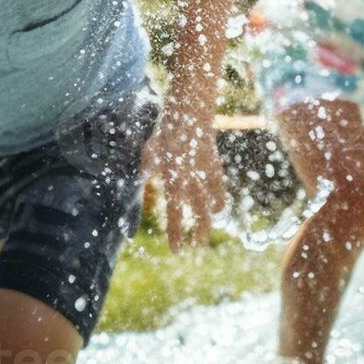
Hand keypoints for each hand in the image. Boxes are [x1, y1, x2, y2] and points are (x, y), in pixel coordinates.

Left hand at [140, 112, 227, 251]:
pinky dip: (219, 198)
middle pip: (198, 213)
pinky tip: (218, 207)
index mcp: (174, 179)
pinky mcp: (214, 164)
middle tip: (198, 245)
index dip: (176, 232)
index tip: (176, 249)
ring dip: (210, 218)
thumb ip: (148, 165)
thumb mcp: (150, 149)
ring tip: (208, 229)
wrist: (190, 113)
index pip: (175, 213)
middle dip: (199, 231)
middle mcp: (192, 180)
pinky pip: (219, 187)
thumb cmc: (165, 131)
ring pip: (212, 203)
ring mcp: (205, 173)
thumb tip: (144, 174)